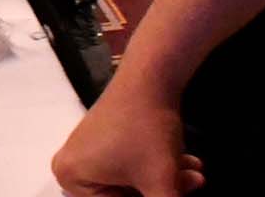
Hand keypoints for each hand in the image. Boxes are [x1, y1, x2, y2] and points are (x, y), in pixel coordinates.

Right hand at [51, 79, 205, 195]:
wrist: (150, 78)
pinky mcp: (103, 139)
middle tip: (191, 185)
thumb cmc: (146, 132)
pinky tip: (186, 163)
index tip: (173, 193)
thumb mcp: (160, 183)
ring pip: (132, 181)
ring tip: (194, 174)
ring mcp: (86, 151)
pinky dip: (158, 165)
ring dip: (166, 180)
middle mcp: (70, 165)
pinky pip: (130, 164)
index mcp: (70, 177)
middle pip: (123, 195)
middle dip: (160, 192)